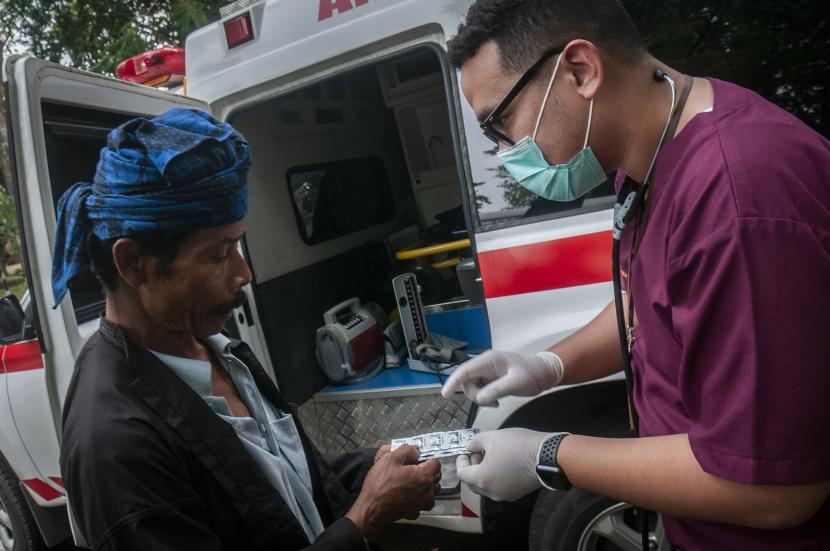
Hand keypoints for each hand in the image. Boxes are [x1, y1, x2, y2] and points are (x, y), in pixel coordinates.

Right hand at [346, 445, 440, 538]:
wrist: (371, 509)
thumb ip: (407, 450)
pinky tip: (403, 494)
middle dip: (425, 471)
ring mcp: (423, 505)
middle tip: (409, 469)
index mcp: (425, 476)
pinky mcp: (415, 513)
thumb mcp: (390, 459)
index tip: (415, 459)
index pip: (436, 463)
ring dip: (422, 485)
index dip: (426, 458)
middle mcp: (428, 492)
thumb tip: (416, 450)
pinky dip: (415, 497)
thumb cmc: (380, 485)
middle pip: (435, 477)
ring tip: (406, 482)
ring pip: (430, 490)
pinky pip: (421, 502)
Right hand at [441, 350, 563, 405]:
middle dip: (473, 395)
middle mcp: (485, 364)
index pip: (465, 371)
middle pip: (466, 381)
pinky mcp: (490, 378)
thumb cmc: (532, 373)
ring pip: (472, 386)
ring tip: (496, 402)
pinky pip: (479, 389)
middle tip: (490, 403)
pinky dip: (484, 397)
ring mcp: (487, 371)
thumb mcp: (515, 383)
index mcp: (489, 360)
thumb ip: (496, 390)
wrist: (543, 373)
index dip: (453, 382)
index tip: (445, 394)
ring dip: (480, 397)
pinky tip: (496, 401)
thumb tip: (479, 398)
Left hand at [456, 428, 548, 501]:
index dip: (461, 461)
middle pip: (472, 482)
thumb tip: (470, 446)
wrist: (547, 456)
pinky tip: (502, 462)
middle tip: (477, 452)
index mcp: (483, 480)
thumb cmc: (519, 446)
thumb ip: (475, 442)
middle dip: (472, 467)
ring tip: (491, 455)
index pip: (462, 474)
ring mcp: (505, 494)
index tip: (465, 452)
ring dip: (483, 472)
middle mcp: (492, 492)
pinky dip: (495, 476)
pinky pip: (499, 486)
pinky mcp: (516, 493)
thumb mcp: (491, 437)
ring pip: (486, 486)